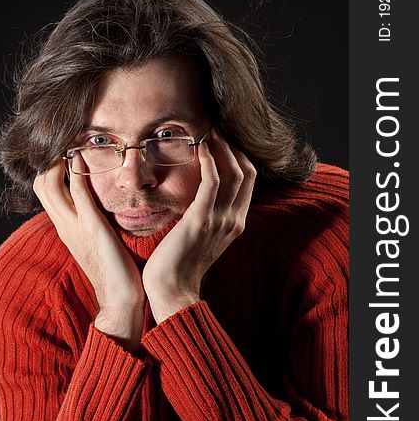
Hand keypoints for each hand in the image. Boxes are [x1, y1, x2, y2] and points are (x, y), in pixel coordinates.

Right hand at [33, 155, 144, 351]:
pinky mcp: (91, 227)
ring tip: (73, 140)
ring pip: (50, 183)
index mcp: (65, 227)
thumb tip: (99, 205)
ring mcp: (74, 225)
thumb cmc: (114, 270)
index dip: (51, 165)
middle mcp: (64, 224)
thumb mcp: (97, 242)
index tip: (66, 147)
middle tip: (68, 139)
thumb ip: (93, 222)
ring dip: (59, 158)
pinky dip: (77, 172)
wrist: (119, 299)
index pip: (45, 188)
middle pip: (41, 182)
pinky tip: (84, 156)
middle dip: (50, 157)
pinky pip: (77, 193)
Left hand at [142, 129, 255, 322]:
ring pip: (235, 173)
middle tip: (216, 129)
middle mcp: (233, 220)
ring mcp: (220, 221)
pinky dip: (210, 161)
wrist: (172, 291)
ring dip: (223, 148)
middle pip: (248, 173)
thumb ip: (207, 217)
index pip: (248, 181)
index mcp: (235, 223)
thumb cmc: (179, 264)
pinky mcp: (201, 220)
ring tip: (209, 132)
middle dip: (234, 147)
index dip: (239, 157)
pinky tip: (200, 148)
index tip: (222, 141)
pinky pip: (212, 183)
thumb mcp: (202, 238)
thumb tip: (198, 198)